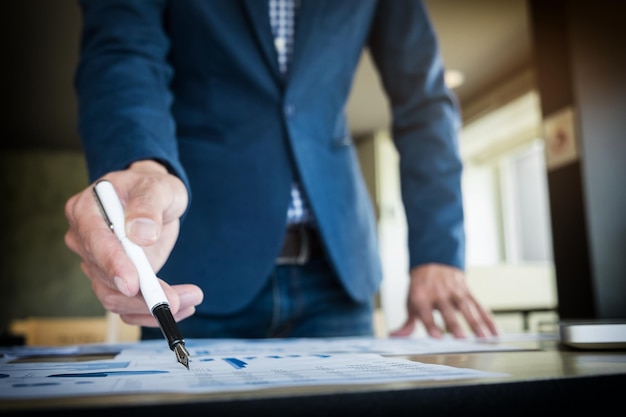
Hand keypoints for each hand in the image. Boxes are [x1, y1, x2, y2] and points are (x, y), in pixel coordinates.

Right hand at [64, 160, 203, 326]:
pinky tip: (181, 308)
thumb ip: (148, 205)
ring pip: (115, 297)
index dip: (113, 264)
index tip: (133, 284)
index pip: (95, 241)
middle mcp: (85, 241)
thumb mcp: (156, 186)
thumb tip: (141, 234)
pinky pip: (127, 305)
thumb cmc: (151, 188)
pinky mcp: (115, 279)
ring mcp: (98, 263)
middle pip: (103, 278)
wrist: (154, 199)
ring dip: (151, 306)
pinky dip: (150, 312)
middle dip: (141, 294)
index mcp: (86, 210)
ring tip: (190, 300)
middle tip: (177, 299)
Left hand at [390, 263, 498, 337]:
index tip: (437, 337)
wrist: (433, 261)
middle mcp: (439, 294)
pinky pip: (480, 306)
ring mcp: (455, 292)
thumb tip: (394, 336)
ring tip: (484, 339)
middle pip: (448, 311)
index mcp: (422, 297)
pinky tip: (496, 332)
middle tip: (462, 339)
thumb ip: (407, 322)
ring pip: (467, 308)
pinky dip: (489, 319)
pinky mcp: (468, 292)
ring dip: (476, 323)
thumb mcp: (410, 301)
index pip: (425, 312)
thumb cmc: (421, 287)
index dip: (431, 324)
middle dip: (455, 324)